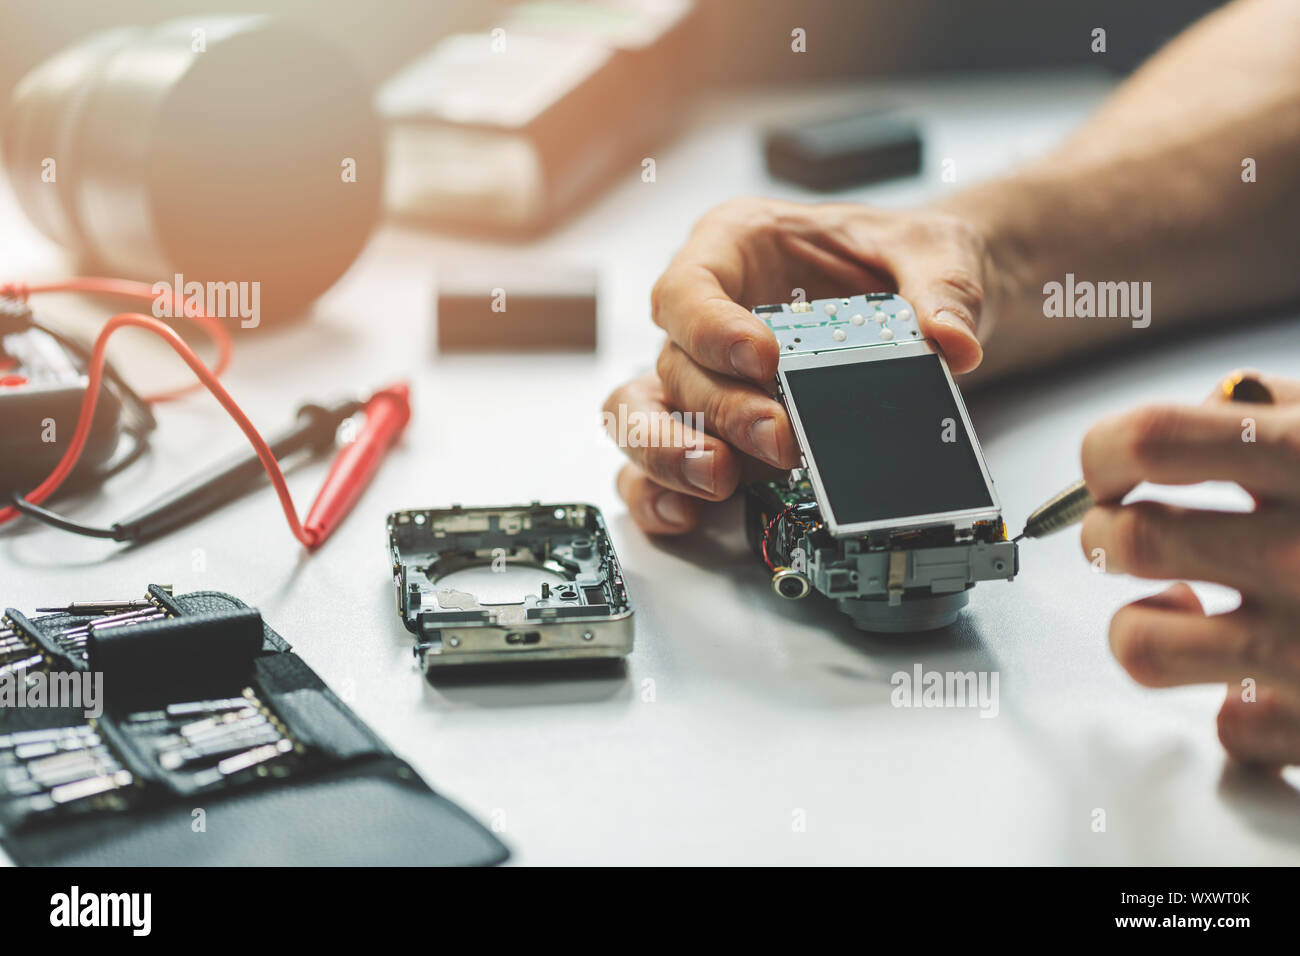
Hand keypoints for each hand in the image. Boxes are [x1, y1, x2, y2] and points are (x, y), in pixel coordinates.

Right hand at [606, 197, 995, 533]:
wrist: (921, 304)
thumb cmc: (898, 260)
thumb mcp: (932, 250)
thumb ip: (941, 287)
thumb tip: (952, 340)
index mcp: (734, 247)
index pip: (689, 286)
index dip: (711, 326)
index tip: (762, 358)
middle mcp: (705, 316)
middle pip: (673, 363)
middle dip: (719, 408)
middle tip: (779, 436)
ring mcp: (703, 379)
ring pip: (642, 415)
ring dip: (670, 452)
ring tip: (717, 479)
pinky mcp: (713, 433)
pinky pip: (657, 466)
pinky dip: (660, 493)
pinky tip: (686, 514)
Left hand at [1080, 371, 1299, 767]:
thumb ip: (1287, 412)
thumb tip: (1209, 408)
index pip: (1149, 439)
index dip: (1104, 452)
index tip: (1109, 469)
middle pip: (1123, 541)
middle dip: (1103, 536)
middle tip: (1124, 536)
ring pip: (1140, 644)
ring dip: (1143, 624)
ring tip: (1178, 608)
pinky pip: (1226, 726)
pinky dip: (1235, 706)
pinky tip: (1269, 681)